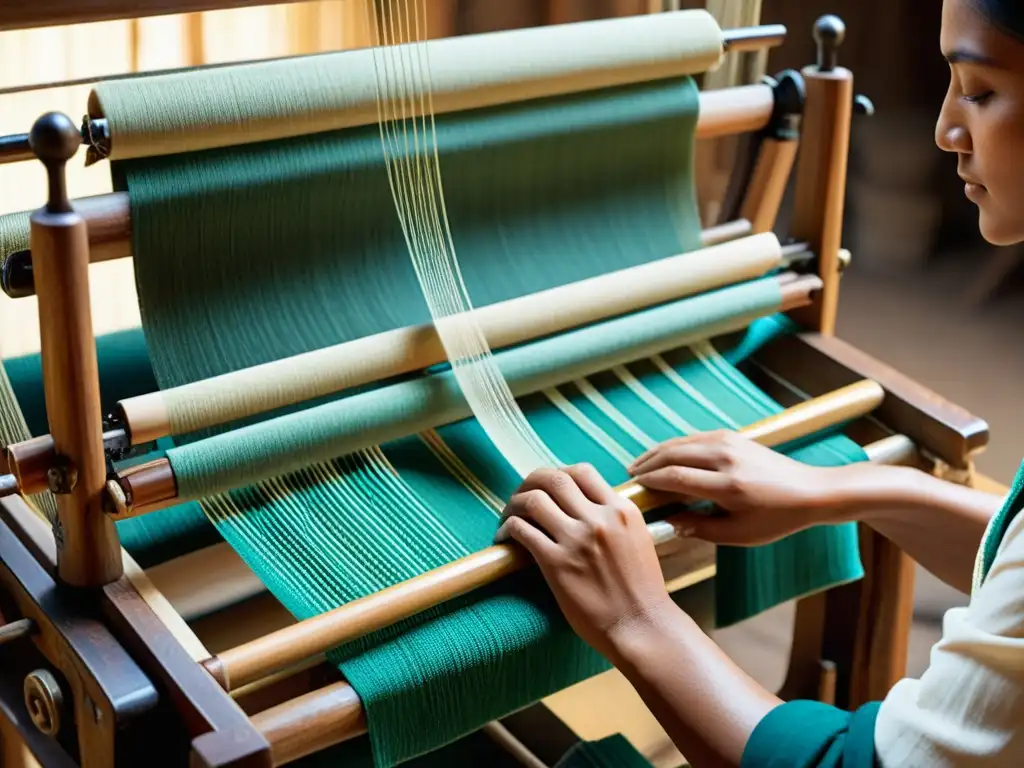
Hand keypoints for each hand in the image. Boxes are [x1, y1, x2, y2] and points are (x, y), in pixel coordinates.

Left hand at [495, 465, 673, 661]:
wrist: (642, 627)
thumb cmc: (642, 591)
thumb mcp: (638, 539)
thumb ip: (614, 519)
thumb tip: (585, 506)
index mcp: (622, 510)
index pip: (582, 471)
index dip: (559, 475)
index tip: (548, 488)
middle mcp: (599, 518)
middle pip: (553, 479)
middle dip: (530, 483)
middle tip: (521, 497)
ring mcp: (577, 540)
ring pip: (533, 500)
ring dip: (514, 504)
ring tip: (508, 518)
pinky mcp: (557, 564)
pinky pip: (522, 531)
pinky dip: (507, 529)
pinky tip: (504, 539)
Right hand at [628, 430, 840, 545]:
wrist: (811, 491)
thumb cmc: (776, 518)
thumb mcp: (739, 535)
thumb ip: (701, 529)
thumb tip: (669, 522)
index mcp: (728, 486)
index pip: (675, 477)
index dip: (650, 482)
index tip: (635, 490)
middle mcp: (726, 458)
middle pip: (672, 454)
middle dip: (647, 464)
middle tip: (630, 477)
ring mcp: (729, 443)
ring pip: (681, 442)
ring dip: (657, 452)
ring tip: (641, 465)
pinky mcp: (733, 436)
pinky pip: (694, 438)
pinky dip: (675, 446)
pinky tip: (665, 456)